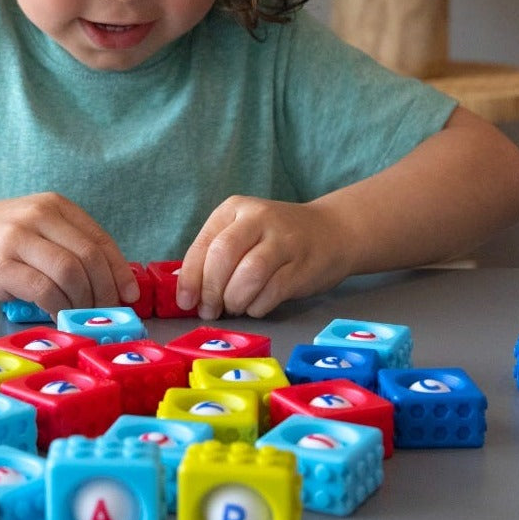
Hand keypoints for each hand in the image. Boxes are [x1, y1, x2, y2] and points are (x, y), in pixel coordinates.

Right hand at [0, 193, 138, 315]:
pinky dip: (58, 307)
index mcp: (52, 205)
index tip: (128, 295)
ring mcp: (18, 239)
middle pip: (89, 258)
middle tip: (105, 313)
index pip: (99, 239)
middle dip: (104, 292)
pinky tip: (57, 315)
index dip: (119, 271)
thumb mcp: (31, 227)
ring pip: (71, 274)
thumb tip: (108, 280)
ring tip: (80, 316)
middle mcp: (37, 216)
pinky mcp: (1, 266)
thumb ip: (64, 243)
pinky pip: (45, 291)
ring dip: (83, 302)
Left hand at [176, 197, 353, 318]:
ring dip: (235, 299)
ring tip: (234, 307)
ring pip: (248, 274)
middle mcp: (258, 219)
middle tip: (209, 310)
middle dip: (211, 290)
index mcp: (235, 209)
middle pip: (224, 256)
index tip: (185, 301)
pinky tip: (255, 306)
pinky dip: (257, 306)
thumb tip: (186, 290)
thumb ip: (215, 255)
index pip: (205, 244)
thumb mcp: (242, 232)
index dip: (191, 277)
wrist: (333, 231)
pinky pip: (273, 291)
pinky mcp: (302, 265)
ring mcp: (284, 240)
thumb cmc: (275, 238)